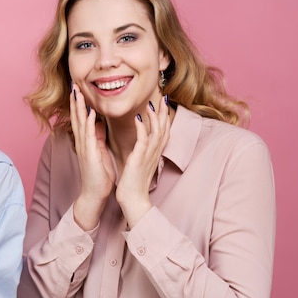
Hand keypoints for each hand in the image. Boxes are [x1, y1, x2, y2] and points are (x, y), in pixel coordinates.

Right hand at [71, 83, 115, 229]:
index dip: (79, 103)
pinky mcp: (89, 153)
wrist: (94, 193)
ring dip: (79, 107)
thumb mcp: (99, 151)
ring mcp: (84, 147)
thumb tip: (100, 123)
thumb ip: (98, 137)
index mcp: (85, 141)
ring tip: (77, 92)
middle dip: (75, 100)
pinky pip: (89, 135)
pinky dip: (89, 122)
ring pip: (80, 122)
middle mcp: (82, 141)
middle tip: (73, 83)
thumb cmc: (98, 175)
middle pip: (77, 116)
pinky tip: (90, 112)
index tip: (78, 89)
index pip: (81, 118)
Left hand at [116, 96, 170, 227]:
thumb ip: (142, 152)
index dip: (163, 117)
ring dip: (155, 116)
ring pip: (156, 132)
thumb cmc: (134, 184)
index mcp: (154, 154)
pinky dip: (141, 127)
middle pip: (163, 128)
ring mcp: (148, 156)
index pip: (162, 131)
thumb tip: (142, 144)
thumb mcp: (140, 164)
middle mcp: (154, 153)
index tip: (162, 103)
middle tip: (164, 96)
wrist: (133, 201)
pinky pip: (142, 140)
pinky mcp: (139, 159)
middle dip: (163, 112)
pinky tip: (137, 116)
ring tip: (152, 102)